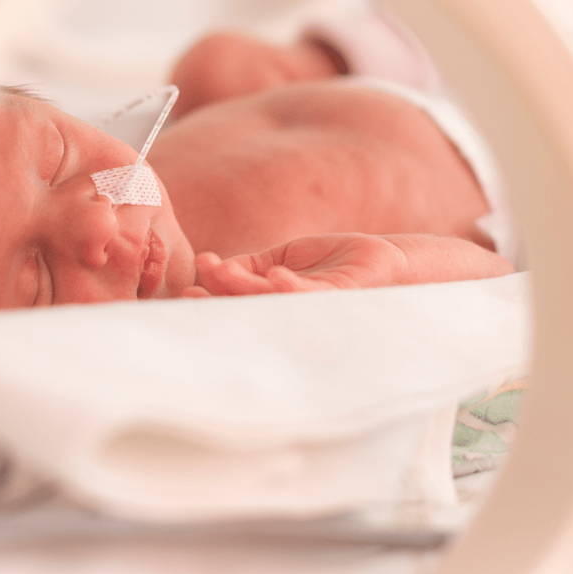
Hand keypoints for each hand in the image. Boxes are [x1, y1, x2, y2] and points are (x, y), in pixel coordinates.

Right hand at [188, 234, 407, 296]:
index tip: (185, 291)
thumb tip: (213, 267)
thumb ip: (252, 265)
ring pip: (272, 305)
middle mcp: (292, 315)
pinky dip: (291, 289)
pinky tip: (275, 277)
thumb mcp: (284, 258)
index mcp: (276, 305)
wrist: (387, 262)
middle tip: (193, 295)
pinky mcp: (338, 300)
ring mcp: (314, 311)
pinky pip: (310, 298)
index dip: (211, 300)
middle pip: (248, 311)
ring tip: (223, 274)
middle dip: (219, 303)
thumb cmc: (336, 264)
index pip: (236, 304)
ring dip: (245, 291)